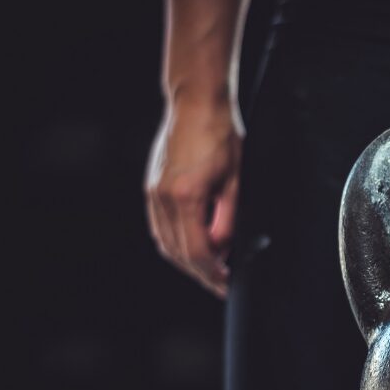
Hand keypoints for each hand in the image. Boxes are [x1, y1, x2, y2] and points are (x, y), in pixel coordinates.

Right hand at [144, 98, 241, 296]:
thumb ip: (229, 219)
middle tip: (222, 283)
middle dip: (201, 273)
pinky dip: (177, 242)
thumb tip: (225, 250)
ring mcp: (153, 193)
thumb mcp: (237, 181)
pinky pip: (160, 227)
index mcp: (185, 196)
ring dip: (188, 261)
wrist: (196, 104)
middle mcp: (162, 198)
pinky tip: (195, 245)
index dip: (214, 274)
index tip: (228, 284)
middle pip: (178, 253)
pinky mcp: (152, 187)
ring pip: (166, 243)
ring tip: (212, 268)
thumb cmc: (221, 136)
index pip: (197, 252)